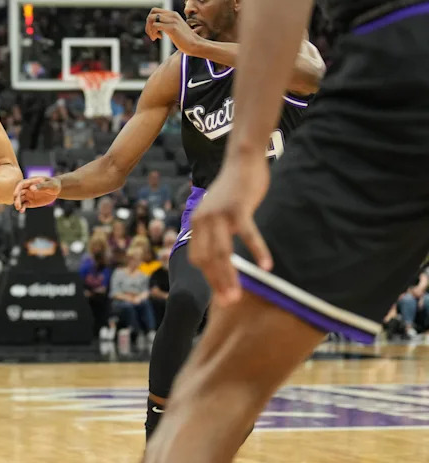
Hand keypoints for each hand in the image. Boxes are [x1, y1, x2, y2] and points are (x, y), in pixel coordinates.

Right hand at [13, 177, 60, 211]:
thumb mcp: (50, 184)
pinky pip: (24, 205)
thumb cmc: (54, 184)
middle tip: (17, 205)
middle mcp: (27, 188)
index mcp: (31, 182)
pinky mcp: (30, 202)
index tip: (15, 194)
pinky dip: (22, 207)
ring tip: (19, 209)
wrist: (57, 190)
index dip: (17, 189)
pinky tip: (22, 211)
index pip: (21, 184)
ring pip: (20, 199)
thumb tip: (31, 188)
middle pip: (18, 192)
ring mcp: (28, 195)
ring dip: (18, 204)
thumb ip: (41, 186)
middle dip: (16, 198)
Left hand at [146, 8, 202, 55]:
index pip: (154, 11)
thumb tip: (155, 26)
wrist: (195, 44)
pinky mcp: (172, 28)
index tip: (154, 30)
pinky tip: (160, 37)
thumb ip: (167, 24)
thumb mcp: (175, 28)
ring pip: (152, 19)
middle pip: (151, 14)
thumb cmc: (185, 39)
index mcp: (173, 14)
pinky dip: (154, 33)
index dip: (151, 21)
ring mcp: (172, 21)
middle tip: (152, 34)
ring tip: (155, 37)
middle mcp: (172, 15)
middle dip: (148, 25)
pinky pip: (156, 26)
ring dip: (150, 29)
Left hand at [188, 157, 272, 306]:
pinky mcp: (238, 208)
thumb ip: (214, 230)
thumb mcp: (217, 210)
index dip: (208, 278)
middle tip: (229, 303)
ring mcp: (219, 214)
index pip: (198, 258)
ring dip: (230, 276)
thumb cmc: (233, 189)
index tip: (220, 294)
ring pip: (222, 252)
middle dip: (217, 283)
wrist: (241, 159)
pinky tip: (266, 266)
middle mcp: (202, 220)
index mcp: (196, 223)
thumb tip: (218, 254)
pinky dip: (257, 250)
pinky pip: (248, 234)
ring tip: (238, 295)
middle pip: (207, 260)